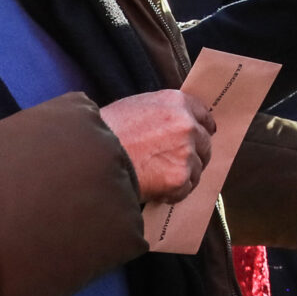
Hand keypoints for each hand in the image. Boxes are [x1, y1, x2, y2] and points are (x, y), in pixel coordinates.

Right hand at [100, 90, 215, 203]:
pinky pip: (185, 189)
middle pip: (205, 144)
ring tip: (155, 176)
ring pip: (196, 169)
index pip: (204, 115)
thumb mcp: (135, 107)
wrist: (92, 156)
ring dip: (181, 175)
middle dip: (193, 155)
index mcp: (176, 102)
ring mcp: (185, 151)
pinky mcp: (180, 177)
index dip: (202, 127)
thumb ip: (162, 113)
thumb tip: (177, 125)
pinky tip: (153, 187)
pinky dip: (172, 193)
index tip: (202, 135)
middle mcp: (186, 124)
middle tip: (171, 164)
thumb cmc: (107, 132)